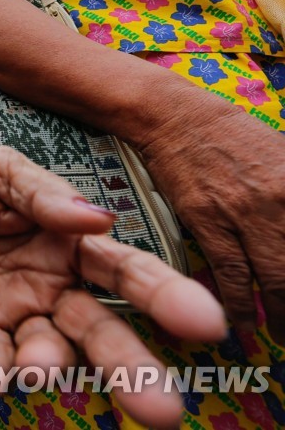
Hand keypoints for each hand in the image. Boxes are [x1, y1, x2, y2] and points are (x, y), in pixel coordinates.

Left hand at [0, 146, 225, 429]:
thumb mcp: (2, 169)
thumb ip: (43, 193)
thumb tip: (95, 218)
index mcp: (73, 245)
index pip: (126, 272)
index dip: (164, 295)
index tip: (204, 322)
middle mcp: (54, 285)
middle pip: (98, 329)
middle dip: (128, 365)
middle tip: (159, 406)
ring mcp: (17, 311)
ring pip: (47, 349)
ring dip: (48, 365)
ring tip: (40, 370)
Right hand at [138, 96, 284, 340]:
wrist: (178, 117)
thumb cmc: (236, 137)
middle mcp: (283, 200)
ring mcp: (244, 212)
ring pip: (276, 280)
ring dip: (282, 317)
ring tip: (283, 335)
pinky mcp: (207, 219)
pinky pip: (231, 273)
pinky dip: (239, 304)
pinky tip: (242, 321)